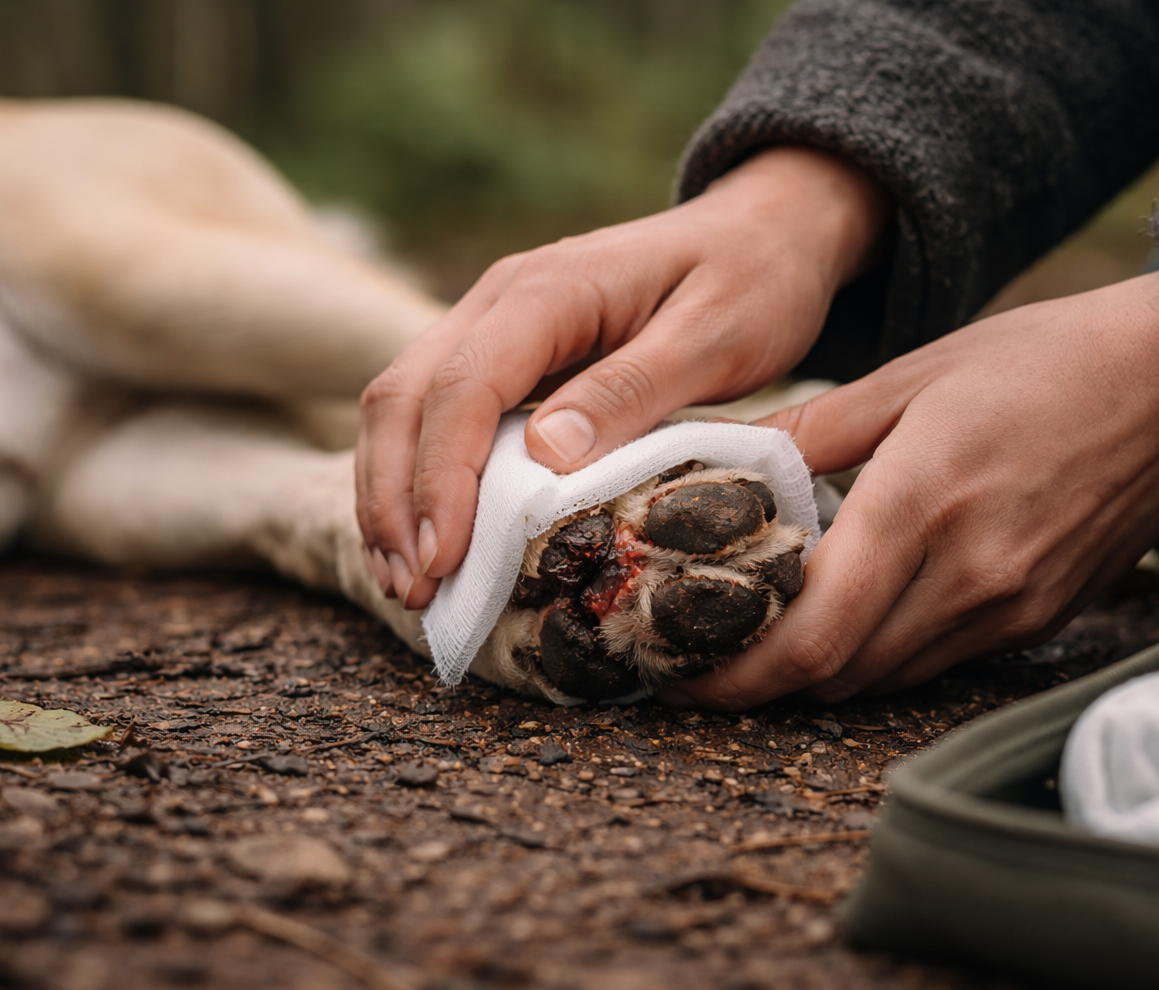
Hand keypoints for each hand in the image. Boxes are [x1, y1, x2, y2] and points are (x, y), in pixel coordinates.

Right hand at [355, 147, 891, 607]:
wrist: (765, 231)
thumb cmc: (754, 281)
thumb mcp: (716, 334)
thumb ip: (631, 389)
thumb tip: (545, 456)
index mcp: (549, 288)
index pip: (463, 386)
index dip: (440, 478)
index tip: (442, 560)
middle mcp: (500, 299)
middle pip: (405, 395)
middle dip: (395, 498)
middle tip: (413, 590)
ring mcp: (493, 324)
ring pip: (405, 406)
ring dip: (393, 496)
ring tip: (407, 584)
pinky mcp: (504, 355)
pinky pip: (436, 415)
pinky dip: (420, 480)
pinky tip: (430, 542)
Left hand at [659, 268, 1158, 709]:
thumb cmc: (1044, 361)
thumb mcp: (913, 373)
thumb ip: (811, 430)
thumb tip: (723, 461)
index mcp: (921, 502)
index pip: (813, 634)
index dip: (736, 675)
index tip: (679, 674)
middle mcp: (968, 574)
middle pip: (838, 674)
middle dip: (760, 681)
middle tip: (700, 659)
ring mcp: (1010, 606)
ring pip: (884, 678)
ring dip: (817, 673)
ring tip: (761, 644)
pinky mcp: (1040, 618)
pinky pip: (935, 662)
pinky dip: (878, 656)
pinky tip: (849, 620)